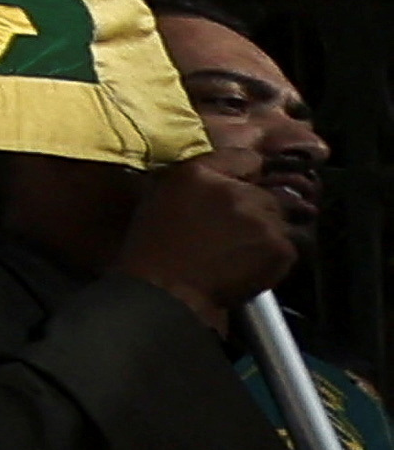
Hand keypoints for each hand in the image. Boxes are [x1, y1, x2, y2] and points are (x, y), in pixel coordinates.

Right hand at [113, 147, 304, 329]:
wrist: (167, 291)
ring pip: (284, 219)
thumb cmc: (157, 246)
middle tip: (237, 231)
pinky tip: (248, 263)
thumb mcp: (163, 194)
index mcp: (203, 172)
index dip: (250, 174)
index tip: (247, 188)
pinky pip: (290, 245)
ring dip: (270, 232)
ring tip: (243, 249)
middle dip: (261, 209)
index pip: (247, 158)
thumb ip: (198, 173)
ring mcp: (263, 220)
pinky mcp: (280, 249)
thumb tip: (237, 163)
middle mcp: (238, 191)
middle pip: (271, 193)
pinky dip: (274, 255)